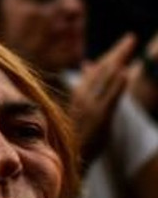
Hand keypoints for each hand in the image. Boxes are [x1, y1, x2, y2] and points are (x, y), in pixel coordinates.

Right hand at [70, 33, 134, 165]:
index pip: (100, 69)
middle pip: (104, 69)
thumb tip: (88, 64)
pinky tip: (124, 73)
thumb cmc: (73, 134)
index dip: (114, 54)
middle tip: (131, 37)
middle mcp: (84, 97)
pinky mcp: (99, 119)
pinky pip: (109, 98)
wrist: (65, 160)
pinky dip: (117, 85)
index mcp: (80, 93)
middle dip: (118, 52)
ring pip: (106, 80)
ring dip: (118, 62)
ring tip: (128, 47)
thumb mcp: (79, 107)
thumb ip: (87, 84)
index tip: (127, 42)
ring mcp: (91, 107)